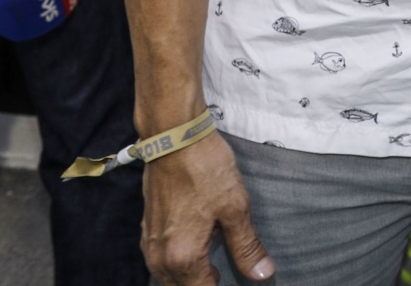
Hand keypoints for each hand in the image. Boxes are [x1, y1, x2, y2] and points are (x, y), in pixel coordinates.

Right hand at [142, 131, 274, 284]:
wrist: (174, 139)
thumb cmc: (205, 170)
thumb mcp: (235, 209)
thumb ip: (246, 247)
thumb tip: (262, 274)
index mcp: (183, 257)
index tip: (235, 280)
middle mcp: (160, 257)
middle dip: (204, 284)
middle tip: (226, 274)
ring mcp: (150, 243)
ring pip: (168, 277)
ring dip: (189, 277)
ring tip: (214, 266)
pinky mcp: (148, 228)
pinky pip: (161, 260)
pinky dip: (178, 263)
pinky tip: (196, 248)